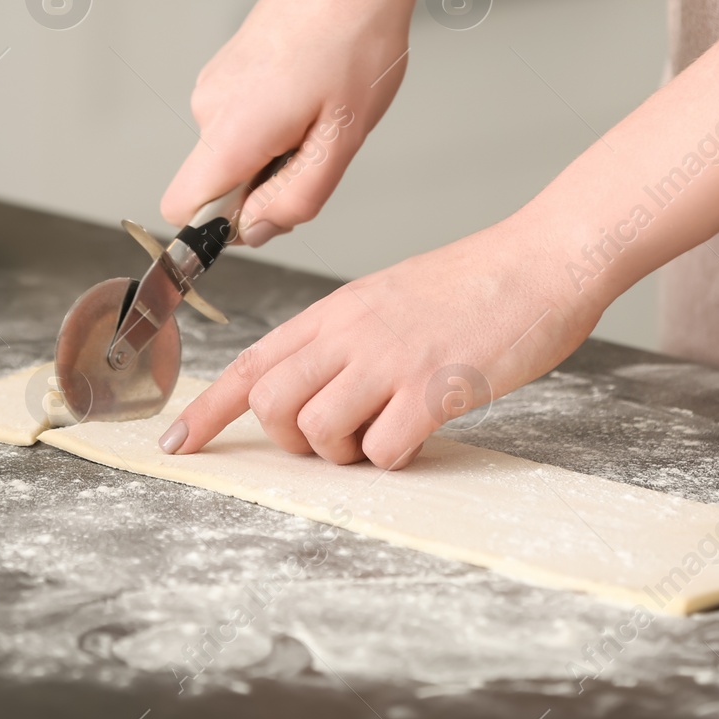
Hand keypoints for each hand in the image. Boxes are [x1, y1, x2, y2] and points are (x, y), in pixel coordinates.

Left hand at [157, 211, 604, 468]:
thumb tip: (312, 386)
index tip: (176, 442)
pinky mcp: (434, 387)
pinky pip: (382, 450)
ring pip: (318, 432)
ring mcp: (390, 360)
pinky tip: (423, 431)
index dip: (207, 410)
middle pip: (271, 404)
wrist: (542, 261)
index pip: (250, 364)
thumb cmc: (473, 285)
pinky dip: (395, 457)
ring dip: (345, 452)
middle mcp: (350, 333)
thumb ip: (344, 338)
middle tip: (337, 436)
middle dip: (290, 440)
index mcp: (335, 311)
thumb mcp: (386, 298)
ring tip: (387, 429)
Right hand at [159, 0, 432, 244]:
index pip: (180, 209)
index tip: (271, 207)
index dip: (220, 227)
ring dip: (277, 149)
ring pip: (235, 152)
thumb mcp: (342, 138)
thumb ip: (296, 198)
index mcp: (229, 130)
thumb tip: (255, 231)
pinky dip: (276, 120)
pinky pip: (242, 121)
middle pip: (217, 184)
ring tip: (323, 106)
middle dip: (266, 183)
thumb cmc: (358, 42)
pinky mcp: (228, 67)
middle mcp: (207, 107)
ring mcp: (214, 82)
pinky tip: (313, 87)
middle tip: (321, 141)